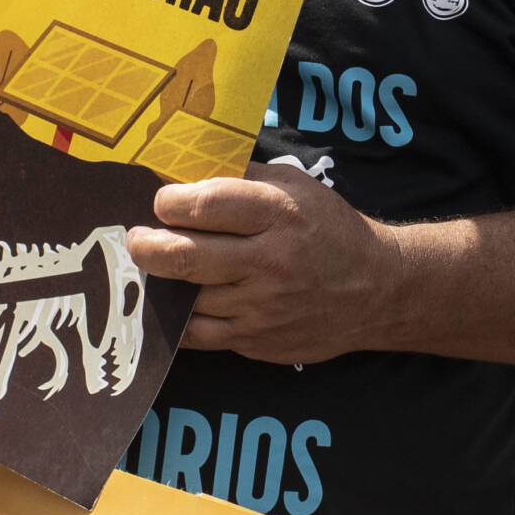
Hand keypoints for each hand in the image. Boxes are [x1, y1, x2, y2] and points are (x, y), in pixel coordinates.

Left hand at [128, 162, 406, 365]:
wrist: (377, 289)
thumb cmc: (327, 229)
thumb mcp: (295, 186)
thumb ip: (242, 178)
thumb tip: (183, 173)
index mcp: (279, 214)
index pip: (204, 204)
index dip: (169, 201)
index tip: (162, 201)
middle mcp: (269, 262)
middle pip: (183, 255)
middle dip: (146, 244)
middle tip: (137, 237)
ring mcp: (261, 308)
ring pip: (186, 296)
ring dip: (163, 281)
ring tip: (157, 265)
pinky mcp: (256, 342)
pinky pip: (197, 334)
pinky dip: (178, 318)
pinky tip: (174, 301)